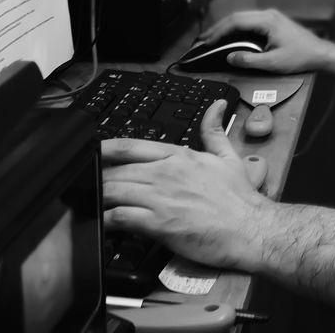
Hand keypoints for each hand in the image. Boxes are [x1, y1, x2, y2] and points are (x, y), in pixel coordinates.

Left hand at [101, 100, 268, 270]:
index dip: (105, 149)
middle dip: (97, 176)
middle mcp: (166, 173)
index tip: (92, 152)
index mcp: (180, 156)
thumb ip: (214, 131)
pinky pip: (120, 218)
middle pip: (117, 170)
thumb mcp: (228, 156)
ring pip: (114, 190)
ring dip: (97, 196)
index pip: (131, 146)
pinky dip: (106, 220)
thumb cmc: (240, 199)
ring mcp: (161, 197)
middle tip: (84, 182)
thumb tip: (217, 106)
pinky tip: (100, 223)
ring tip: (86, 201)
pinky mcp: (158, 223)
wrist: (250, 228)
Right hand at [199, 7, 329, 71]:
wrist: (320, 53)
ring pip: (242, 17)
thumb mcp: (273, 63)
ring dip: (227, 27)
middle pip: (236, 16)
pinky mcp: (273, 21)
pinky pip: (249, 20)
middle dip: (218, 28)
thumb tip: (229, 57)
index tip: (207, 42)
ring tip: (212, 38)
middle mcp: (268, 14)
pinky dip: (236, 27)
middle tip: (203, 40)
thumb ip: (249, 60)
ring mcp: (271, 16)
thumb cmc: (300, 57)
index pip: (236, 22)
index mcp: (267, 21)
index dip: (218, 32)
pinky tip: (230, 36)